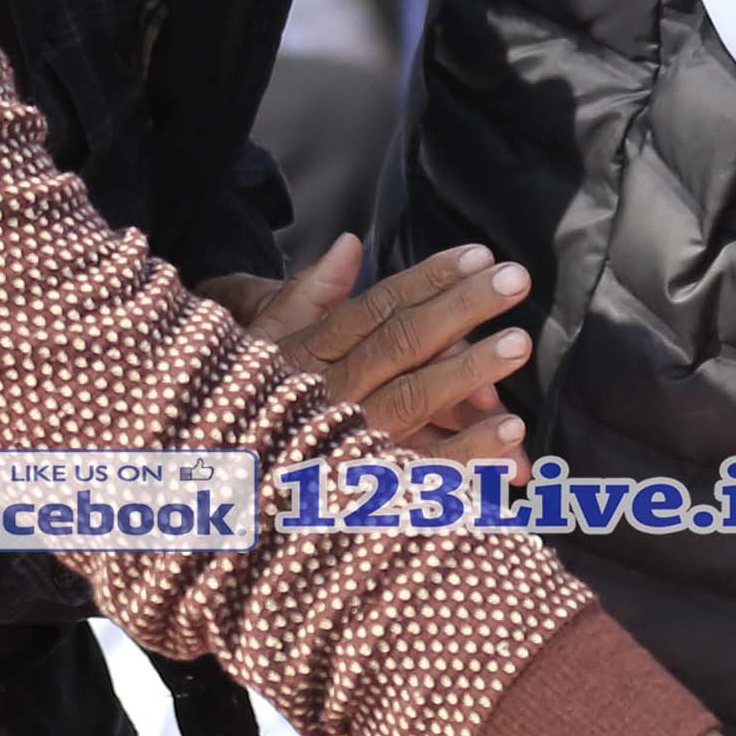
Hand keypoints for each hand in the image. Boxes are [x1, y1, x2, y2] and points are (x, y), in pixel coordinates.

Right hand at [197, 232, 530, 459]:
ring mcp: (347, 442)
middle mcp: (328, 394)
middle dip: (462, 308)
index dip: (427, 278)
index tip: (477, 254)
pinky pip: (425, 469)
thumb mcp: (263, 346)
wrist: (217, 491)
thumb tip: (350, 243)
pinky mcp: (367, 492)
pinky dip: (469, 451)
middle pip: (402, 343)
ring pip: (414, 397)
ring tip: (518, 344)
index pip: (376, 307)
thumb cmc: (249, 407)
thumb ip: (308, 296)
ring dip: (469, 372)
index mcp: (308, 355)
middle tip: (516, 279)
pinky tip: (511, 432)